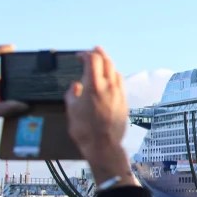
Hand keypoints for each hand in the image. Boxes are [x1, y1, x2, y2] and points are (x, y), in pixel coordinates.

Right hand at [64, 47, 130, 181]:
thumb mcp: (71, 109)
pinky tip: (110, 78)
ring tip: (101, 63)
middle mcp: (109, 86)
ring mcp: (119, 93)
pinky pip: (120, 82)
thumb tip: (76, 85)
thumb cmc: (84, 129)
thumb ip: (72, 93)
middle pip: (107, 61)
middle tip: (93, 51)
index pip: (93, 60)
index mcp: (94, 85)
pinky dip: (114, 75)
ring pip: (115, 71)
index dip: (86, 54)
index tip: (78, 56)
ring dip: (108, 64)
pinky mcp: (124, 101)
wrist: (104, 145)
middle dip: (99, 54)